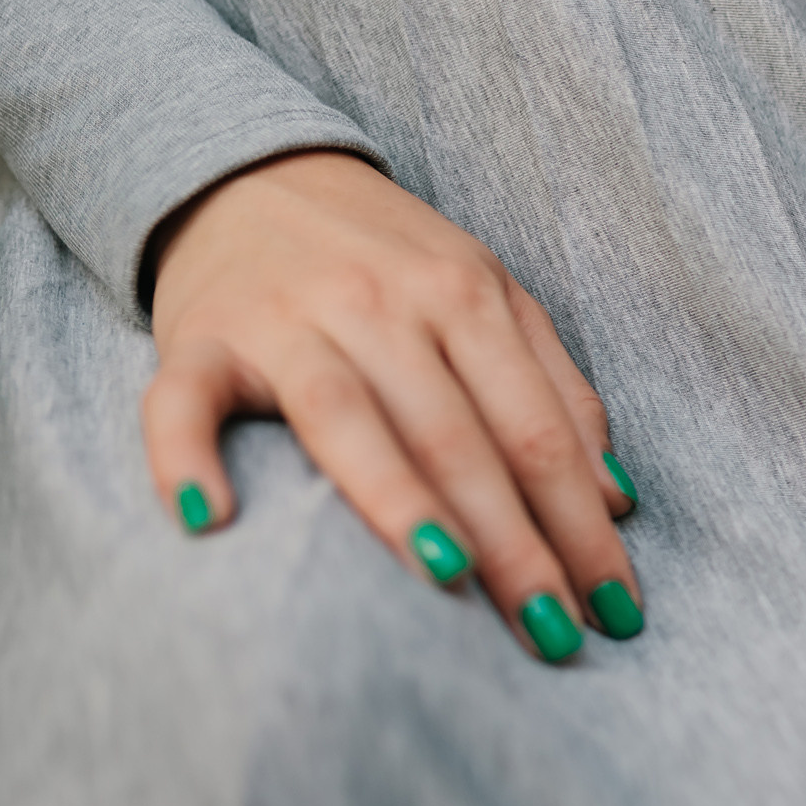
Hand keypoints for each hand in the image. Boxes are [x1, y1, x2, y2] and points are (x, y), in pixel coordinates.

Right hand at [143, 151, 642, 660]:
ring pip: (346, 418)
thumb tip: (619, 500)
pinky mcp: (198, 337)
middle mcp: (380, 304)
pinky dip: (186, 456)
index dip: (582, 523)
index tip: (616, 610)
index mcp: (464, 297)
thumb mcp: (490, 297)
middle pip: (458, 437)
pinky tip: (212, 523)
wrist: (249, 169)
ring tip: (449, 580)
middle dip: (515, 543)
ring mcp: (286, 320)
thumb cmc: (388, 259)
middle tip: (554, 636)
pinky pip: (186, 401)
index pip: (538, 430)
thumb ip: (557, 391)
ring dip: (398, 501)